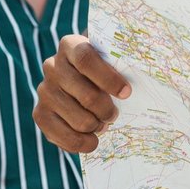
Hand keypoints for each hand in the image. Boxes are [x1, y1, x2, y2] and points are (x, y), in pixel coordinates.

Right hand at [34, 32, 130, 152]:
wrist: (81, 82)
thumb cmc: (104, 70)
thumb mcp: (112, 58)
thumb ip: (121, 60)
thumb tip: (150, 68)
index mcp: (70, 45)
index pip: (85, 59)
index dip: (107, 78)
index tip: (127, 93)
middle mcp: (52, 65)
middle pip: (84, 93)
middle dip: (106, 109)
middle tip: (115, 115)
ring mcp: (44, 90)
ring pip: (77, 118)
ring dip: (96, 126)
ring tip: (103, 125)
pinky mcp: (40, 113)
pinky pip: (60, 135)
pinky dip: (80, 143)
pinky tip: (92, 141)